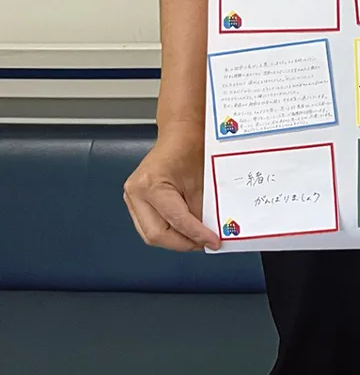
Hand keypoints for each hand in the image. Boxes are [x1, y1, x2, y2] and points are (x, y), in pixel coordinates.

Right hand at [123, 128, 219, 250]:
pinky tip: (186, 230)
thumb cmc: (191, 145)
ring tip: (197, 239)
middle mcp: (135, 192)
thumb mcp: (202, 180)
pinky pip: (150, 224)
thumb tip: (209, 234)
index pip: (175, 220)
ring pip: (151, 233)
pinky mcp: (136, 200)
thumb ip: (203, 210)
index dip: (196, 234)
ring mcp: (132, 197)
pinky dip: (169, 230)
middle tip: (205, 243)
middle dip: (183, 243)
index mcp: (150, 185)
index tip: (212, 241)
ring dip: (175, 239)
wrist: (181, 131)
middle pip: (156, 234)